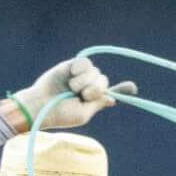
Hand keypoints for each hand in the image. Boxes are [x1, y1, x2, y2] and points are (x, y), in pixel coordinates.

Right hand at [11, 57, 136, 131]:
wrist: (42, 104)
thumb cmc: (61, 113)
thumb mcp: (83, 113)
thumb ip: (98, 104)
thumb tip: (113, 100)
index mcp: (93, 99)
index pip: (109, 91)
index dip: (122, 89)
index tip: (133, 88)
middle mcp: (88, 85)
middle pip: (103, 80)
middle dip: (95, 89)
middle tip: (82, 96)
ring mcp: (80, 75)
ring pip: (95, 72)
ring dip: (85, 82)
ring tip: (71, 88)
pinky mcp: (72, 65)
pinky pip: (85, 62)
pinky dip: (80, 70)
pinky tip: (71, 76)